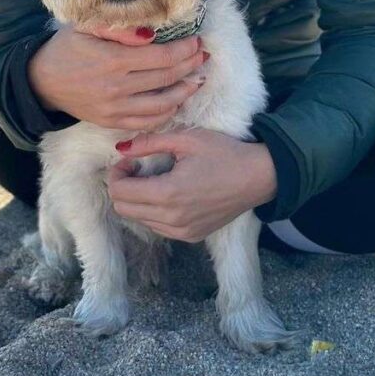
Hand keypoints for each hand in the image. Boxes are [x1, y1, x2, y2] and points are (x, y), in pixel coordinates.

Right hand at [27, 24, 208, 129]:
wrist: (41, 81)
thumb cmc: (66, 48)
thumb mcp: (87, 27)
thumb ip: (119, 28)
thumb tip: (151, 34)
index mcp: (112, 59)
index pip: (161, 56)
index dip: (184, 50)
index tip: (197, 42)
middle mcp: (116, 87)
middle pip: (166, 78)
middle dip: (190, 66)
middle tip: (204, 56)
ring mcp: (115, 108)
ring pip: (162, 104)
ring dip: (185, 91)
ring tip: (198, 79)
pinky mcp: (111, 122)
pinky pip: (147, 121)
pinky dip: (167, 113)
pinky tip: (176, 101)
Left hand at [106, 129, 277, 241]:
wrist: (258, 177)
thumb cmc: (224, 153)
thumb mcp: (186, 138)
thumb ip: (149, 143)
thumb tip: (121, 147)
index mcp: (168, 193)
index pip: (119, 192)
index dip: (116, 173)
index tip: (129, 159)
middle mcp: (171, 219)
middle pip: (123, 210)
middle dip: (122, 186)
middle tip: (136, 168)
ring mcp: (182, 232)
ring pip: (139, 220)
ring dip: (136, 200)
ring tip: (151, 179)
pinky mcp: (191, 237)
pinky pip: (157, 227)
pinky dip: (152, 212)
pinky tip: (165, 193)